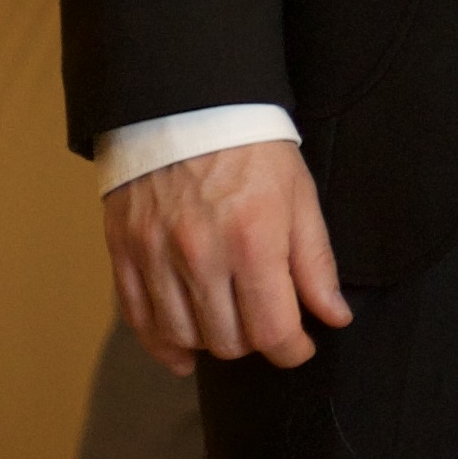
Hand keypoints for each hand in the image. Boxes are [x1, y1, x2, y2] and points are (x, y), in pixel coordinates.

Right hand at [104, 138, 351, 374]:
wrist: (186, 106)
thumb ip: (316, 263)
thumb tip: (333, 317)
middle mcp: (200, 254)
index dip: (292, 351)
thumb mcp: (299, 196)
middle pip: (227, 340)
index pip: (272, 330)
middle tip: (266, 324)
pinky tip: (182, 352)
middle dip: (255, 342)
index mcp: (252, 239)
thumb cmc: (252, 149)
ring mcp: (155, 256)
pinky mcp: (124, 252)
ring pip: (184, 336)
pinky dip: (162, 344)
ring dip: (211, 342)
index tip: (301, 348)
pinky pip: (139, 320)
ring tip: (229, 326)